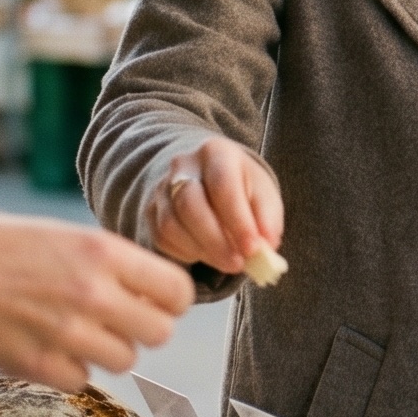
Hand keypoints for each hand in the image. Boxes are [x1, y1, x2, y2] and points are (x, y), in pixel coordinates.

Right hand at [0, 211, 194, 389]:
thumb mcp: (64, 235)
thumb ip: (109, 263)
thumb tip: (144, 288)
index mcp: (103, 253)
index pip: (177, 291)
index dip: (169, 300)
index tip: (155, 301)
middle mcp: (94, 294)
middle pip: (159, 333)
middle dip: (142, 329)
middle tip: (118, 321)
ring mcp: (68, 335)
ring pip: (124, 360)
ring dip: (107, 351)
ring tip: (76, 332)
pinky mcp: (39, 367)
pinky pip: (82, 380)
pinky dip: (71, 370)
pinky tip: (49, 348)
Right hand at [146, 137, 283, 276]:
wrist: (206, 177)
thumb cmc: (241, 186)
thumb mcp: (262, 192)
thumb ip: (267, 218)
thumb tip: (266, 247)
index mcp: (215, 152)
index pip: (222, 185)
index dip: (237, 220)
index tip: (253, 249)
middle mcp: (182, 166)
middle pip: (190, 205)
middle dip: (216, 240)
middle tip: (238, 264)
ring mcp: (161, 189)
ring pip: (172, 225)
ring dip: (203, 251)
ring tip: (228, 263)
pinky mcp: (150, 211)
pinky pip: (162, 239)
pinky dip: (187, 253)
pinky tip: (207, 255)